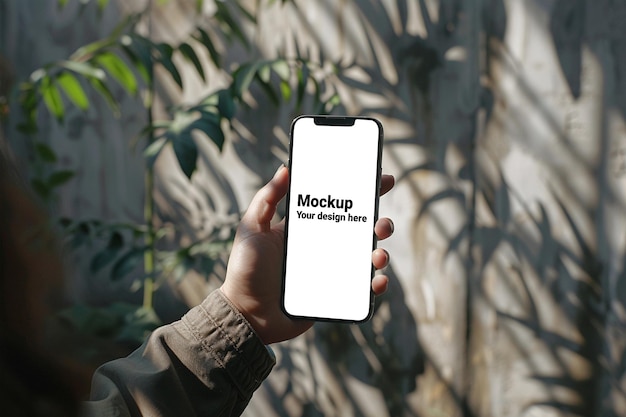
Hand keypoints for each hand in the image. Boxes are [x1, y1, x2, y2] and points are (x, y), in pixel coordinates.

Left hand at [221, 165, 394, 343]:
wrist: (246, 314)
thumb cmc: (245, 271)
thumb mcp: (252, 228)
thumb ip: (266, 199)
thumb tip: (286, 168)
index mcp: (306, 229)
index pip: (338, 205)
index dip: (362, 192)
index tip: (381, 179)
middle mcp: (323, 248)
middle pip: (361, 231)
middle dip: (380, 223)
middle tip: (381, 223)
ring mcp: (331, 272)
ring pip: (366, 258)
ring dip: (380, 253)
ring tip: (377, 255)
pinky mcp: (334, 296)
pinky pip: (362, 290)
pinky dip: (376, 284)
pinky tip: (378, 280)